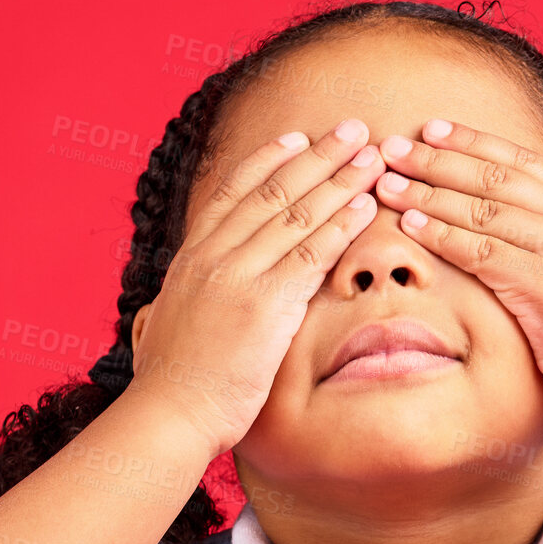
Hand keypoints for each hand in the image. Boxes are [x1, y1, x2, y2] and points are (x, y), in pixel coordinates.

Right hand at [128, 118, 385, 456]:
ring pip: (296, 214)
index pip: (233, 192)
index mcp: (192, 257)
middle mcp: (214, 255)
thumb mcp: (171, 324)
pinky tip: (365, 208)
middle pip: (273, 191)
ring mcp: (239, 276)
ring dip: (339, 180)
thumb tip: (182, 302)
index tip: (299, 139)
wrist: (170, 413)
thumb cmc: (174, 384)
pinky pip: (311, 254)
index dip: (270, 160)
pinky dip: (341, 226)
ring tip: (372, 157)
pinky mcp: (265, 304)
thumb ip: (192, 300)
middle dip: (319, 156)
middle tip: (352, 130)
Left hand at [370, 119, 542, 411]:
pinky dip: (442, 235)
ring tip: (388, 185)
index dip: (473, 141)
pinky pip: (480, 250)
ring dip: (428, 194)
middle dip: (439, 159)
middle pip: (493, 175)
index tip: (432, 128)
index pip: (521, 159)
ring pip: (481, 209)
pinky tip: (411, 226)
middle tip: (394, 148)